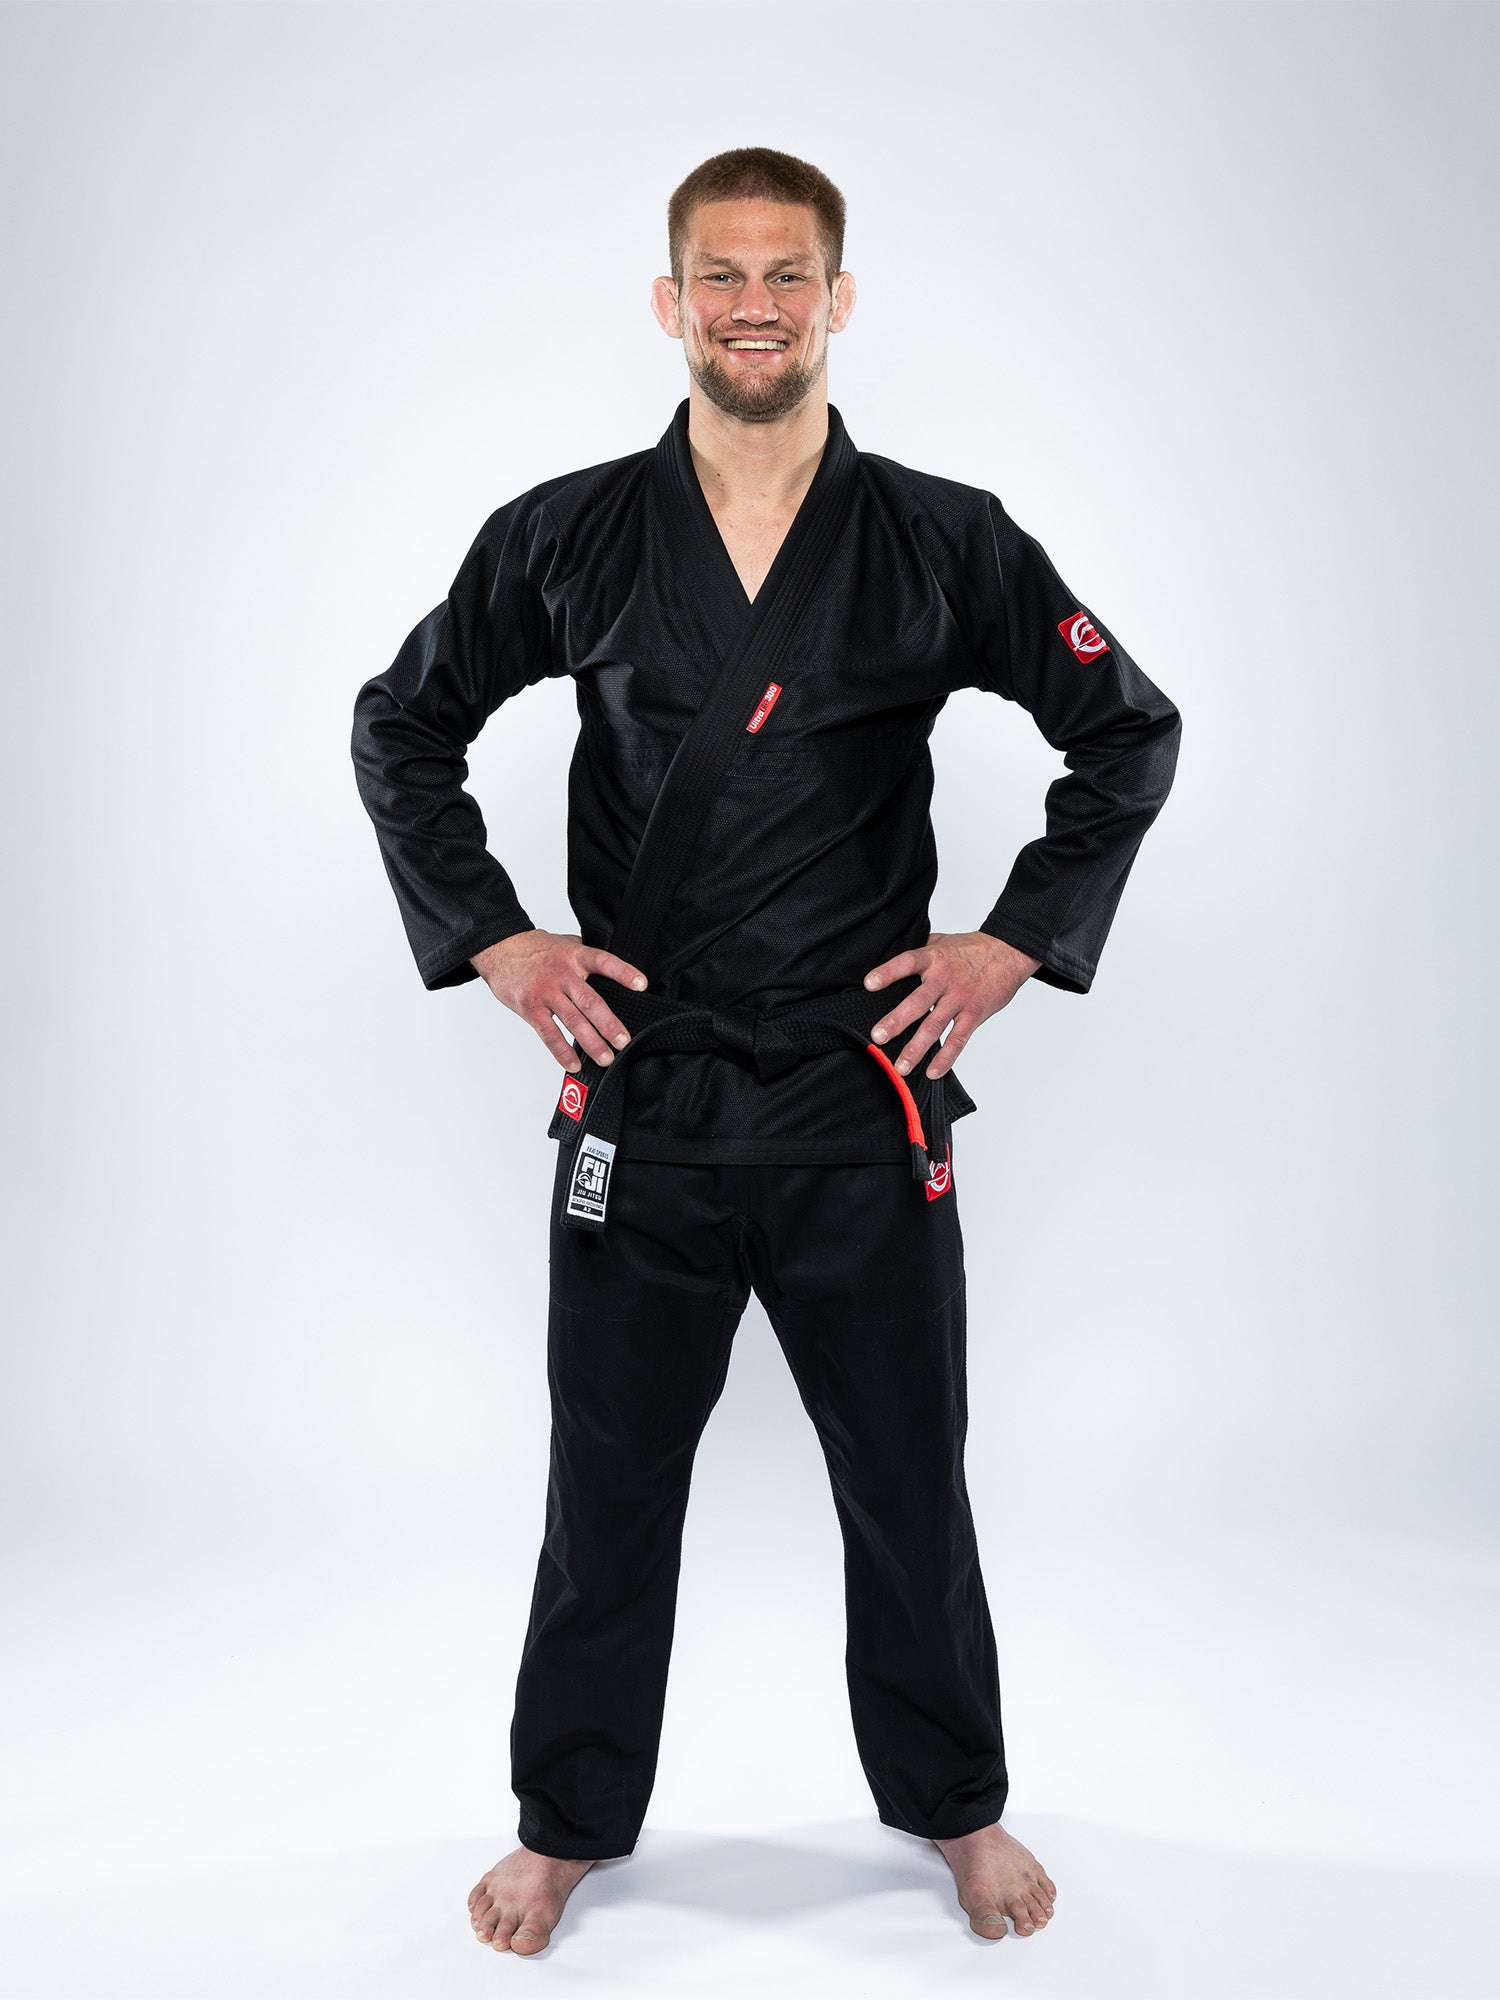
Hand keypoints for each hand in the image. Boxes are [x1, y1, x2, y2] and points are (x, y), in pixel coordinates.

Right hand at [470, 929, 649, 1073]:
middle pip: (590, 1001)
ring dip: (590, 1042)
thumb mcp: (565, 942)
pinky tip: (573, 1063)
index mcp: (575, 956)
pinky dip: (561, 1051)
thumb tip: (614, 969)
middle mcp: (562, 974)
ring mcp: (546, 992)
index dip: (623, 972)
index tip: (642, 985)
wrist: (500, 948)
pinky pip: (548, 1033)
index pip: (603, 962)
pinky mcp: (530, 1008)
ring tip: (605, 1058)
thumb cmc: (536, 949)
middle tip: (623, 1041)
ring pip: (572, 1020)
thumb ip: (587, 955)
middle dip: (609, 1023)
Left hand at [863, 931, 1042, 1080]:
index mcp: (933, 958)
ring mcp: (960, 998)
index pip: (907, 963)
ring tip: (900, 1066)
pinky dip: (946, 1057)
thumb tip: (891, 954)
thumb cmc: (972, 947)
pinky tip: (933, 1071)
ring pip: (935, 1026)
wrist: (1009, 952)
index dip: (888, 972)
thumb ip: (919, 951)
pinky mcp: (974, 1014)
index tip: (869, 984)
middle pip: (918, 1001)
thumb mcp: (942, 941)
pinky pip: (958, 1039)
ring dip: (916, 1048)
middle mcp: (945, 979)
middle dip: (897, 1021)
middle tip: (878, 1037)